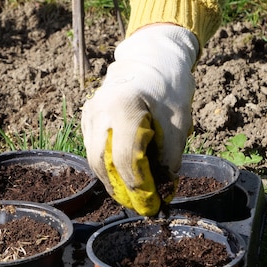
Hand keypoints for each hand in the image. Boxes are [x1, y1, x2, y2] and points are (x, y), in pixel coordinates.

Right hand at [81, 24, 198, 215]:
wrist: (152, 59)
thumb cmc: (169, 88)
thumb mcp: (179, 123)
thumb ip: (170, 158)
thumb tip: (164, 191)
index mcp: (125, 108)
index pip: (127, 159)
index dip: (140, 187)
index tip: (154, 205)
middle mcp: (100, 111)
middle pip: (104, 163)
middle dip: (123, 190)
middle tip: (141, 207)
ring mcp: (90, 114)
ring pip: (94, 159)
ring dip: (113, 182)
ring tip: (132, 198)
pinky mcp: (87, 117)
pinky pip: (93, 150)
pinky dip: (107, 168)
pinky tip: (122, 179)